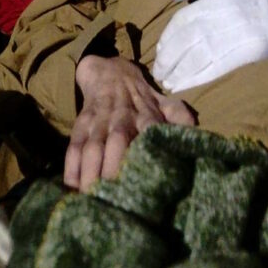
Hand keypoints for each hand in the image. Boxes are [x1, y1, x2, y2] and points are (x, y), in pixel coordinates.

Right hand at [65, 56, 194, 190]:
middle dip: (114, 166)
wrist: (108, 71)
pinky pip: (74, 144)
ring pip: (93, 146)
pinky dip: (71, 164)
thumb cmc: (139, 97)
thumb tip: (196, 132)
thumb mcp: (162, 102)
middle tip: (114, 196)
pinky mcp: (81, 122)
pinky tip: (71, 185)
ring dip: (90, 171)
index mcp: (146, 113)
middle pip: (118, 140)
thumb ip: (178, 116)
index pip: (150, 130)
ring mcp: (99, 120)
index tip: (148, 179)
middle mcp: (122, 116)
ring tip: (90, 195)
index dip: (148, 150)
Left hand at [150, 0, 267, 92]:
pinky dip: (197, 78)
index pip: (186, 20)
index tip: (159, 50)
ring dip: (180, 72)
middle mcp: (228, 19)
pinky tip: (184, 84)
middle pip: (190, 41)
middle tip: (158, 70)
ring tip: (166, 80)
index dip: (169, 37)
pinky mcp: (248, 55)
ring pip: (201, 57)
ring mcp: (238, 38)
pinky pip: (217, 68)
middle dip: (170, 58)